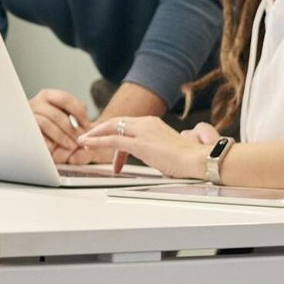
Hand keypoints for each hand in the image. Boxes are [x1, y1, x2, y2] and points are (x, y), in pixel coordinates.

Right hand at [29, 88, 94, 163]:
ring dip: (61, 136)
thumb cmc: (54, 127)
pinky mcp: (23, 130)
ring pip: (44, 123)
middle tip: (79, 140)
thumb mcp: (65, 117)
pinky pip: (35, 136)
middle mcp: (35, 103)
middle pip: (55, 113)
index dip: (79, 112)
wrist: (31, 137)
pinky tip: (54, 147)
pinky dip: (47, 142)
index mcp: (46, 96)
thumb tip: (89, 128)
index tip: (87, 126)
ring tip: (70, 145)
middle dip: (70, 129)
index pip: (64, 98)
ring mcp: (27, 117)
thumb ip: (76, 117)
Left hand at [79, 115, 211, 177]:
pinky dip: (97, 141)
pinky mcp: (140, 144)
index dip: (114, 132)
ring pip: (111, 129)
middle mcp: (146, 123)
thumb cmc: (188, 160)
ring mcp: (142, 132)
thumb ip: (154, 149)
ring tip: (84, 143)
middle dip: (100, 131)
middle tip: (88, 139)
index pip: (127, 125)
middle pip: (116, 123)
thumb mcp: (166, 150)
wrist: (198, 161)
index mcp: (153, 123)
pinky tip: (87, 144)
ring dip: (95, 136)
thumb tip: (151, 157)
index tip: (106, 141)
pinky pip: (112, 140)